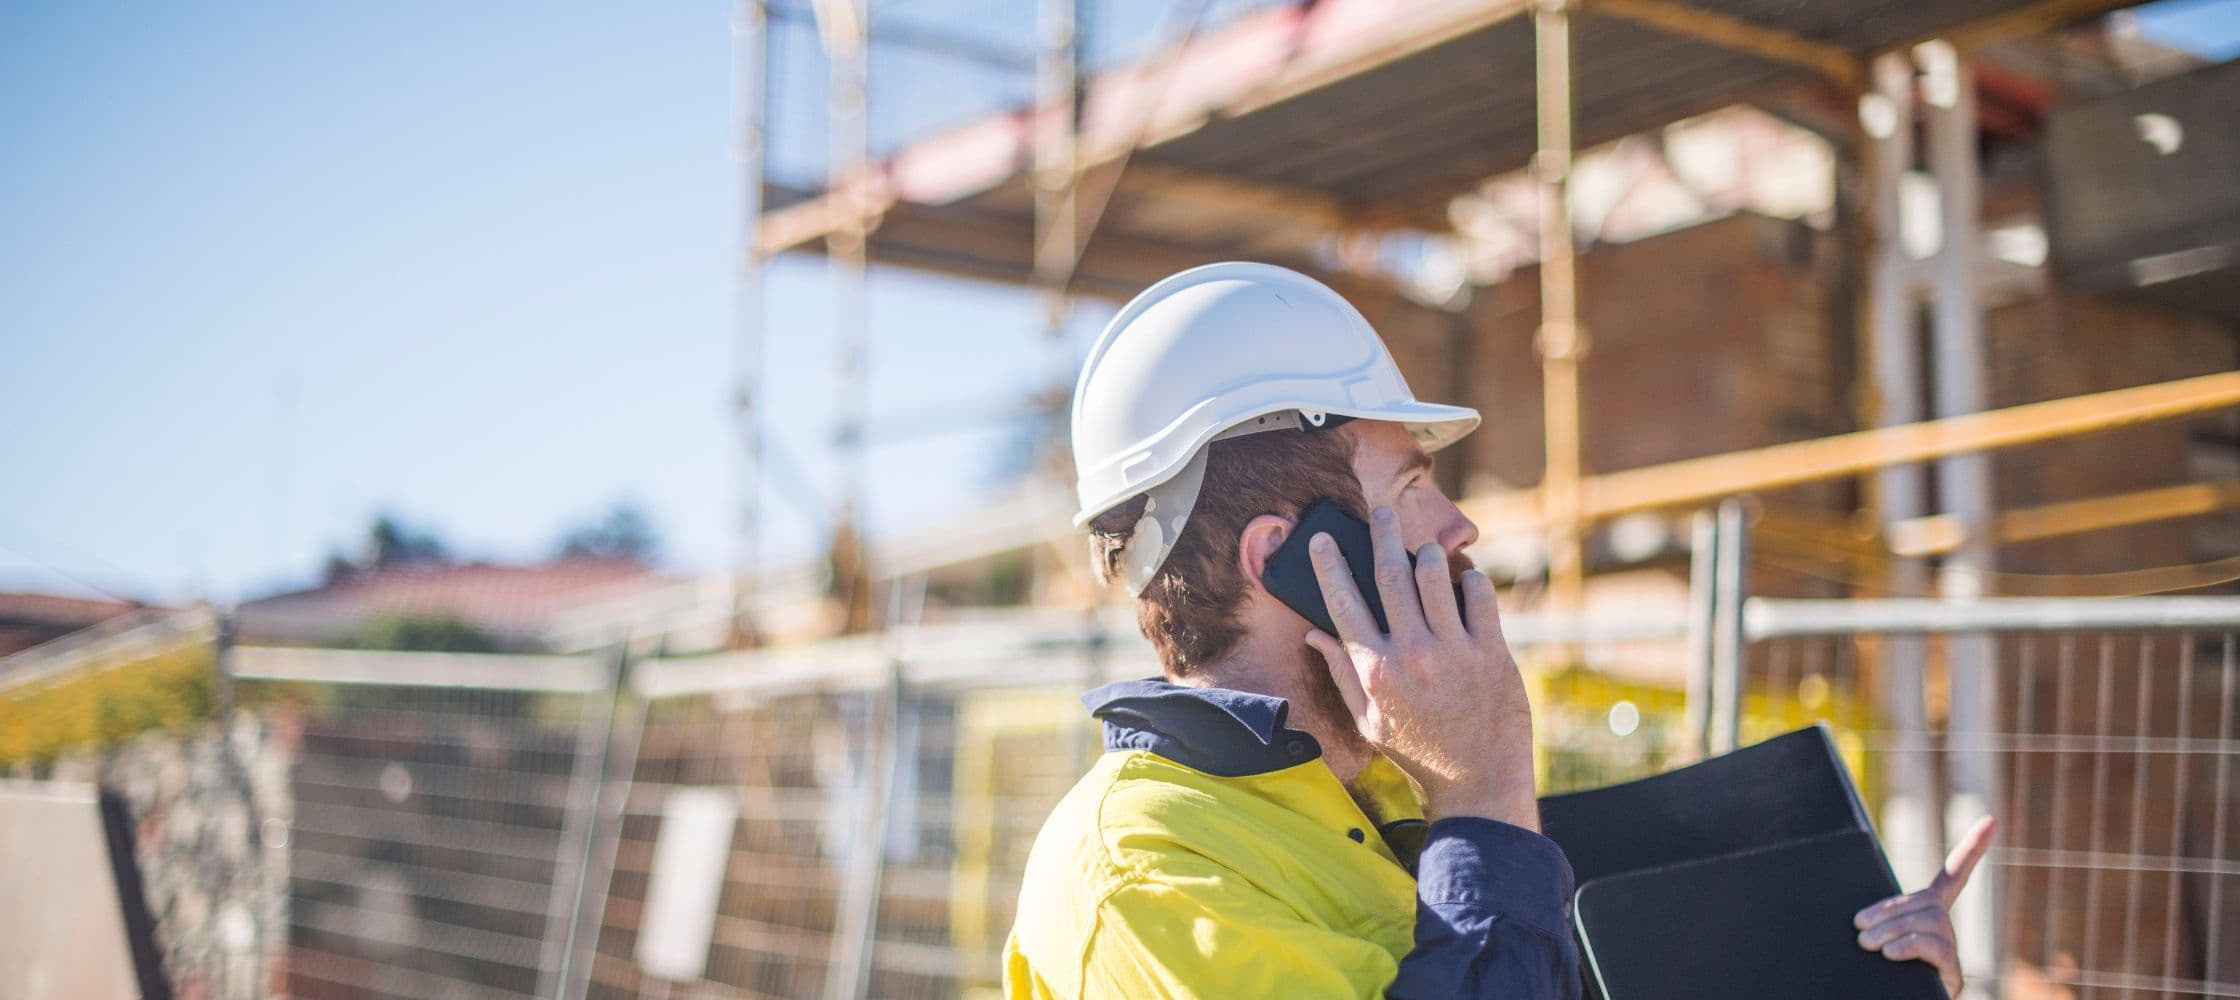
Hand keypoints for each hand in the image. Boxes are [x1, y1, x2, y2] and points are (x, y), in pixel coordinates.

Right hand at [1301, 506, 1538, 828]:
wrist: (1479, 782)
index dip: (1329, 566)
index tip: (1321, 540)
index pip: (1343, 603)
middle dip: (1382, 535)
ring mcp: (1454, 650)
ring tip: (1425, 552)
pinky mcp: (1492, 651)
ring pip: (1435, 576)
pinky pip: (1480, 595)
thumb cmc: (1419, 753)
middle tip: (1381, 512)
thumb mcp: (1369, 722)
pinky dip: (1471, 581)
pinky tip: (1465, 584)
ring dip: (1428, 556)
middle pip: (1391, 574)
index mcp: (1375, 671)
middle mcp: (1411, 654)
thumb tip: (1316, 634)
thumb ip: (1342, 674)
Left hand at [1855, 815, 1996, 995]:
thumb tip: (1859, 923)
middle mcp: (1946, 929)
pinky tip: (1889, 953)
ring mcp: (1952, 951)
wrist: (1901, 999)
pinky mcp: (1953, 973)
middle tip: (1859, 929)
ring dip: (1891, 930)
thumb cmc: (1882, 973)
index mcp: (1931, 914)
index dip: (1972, 848)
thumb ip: (1880, 922)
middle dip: (1888, 913)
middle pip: (1926, 903)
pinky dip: (1909, 945)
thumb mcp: (1879, 939)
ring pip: (1927, 923)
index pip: (1955, 875)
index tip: (1991, 820)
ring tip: (1867, 943)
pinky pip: (1934, 946)